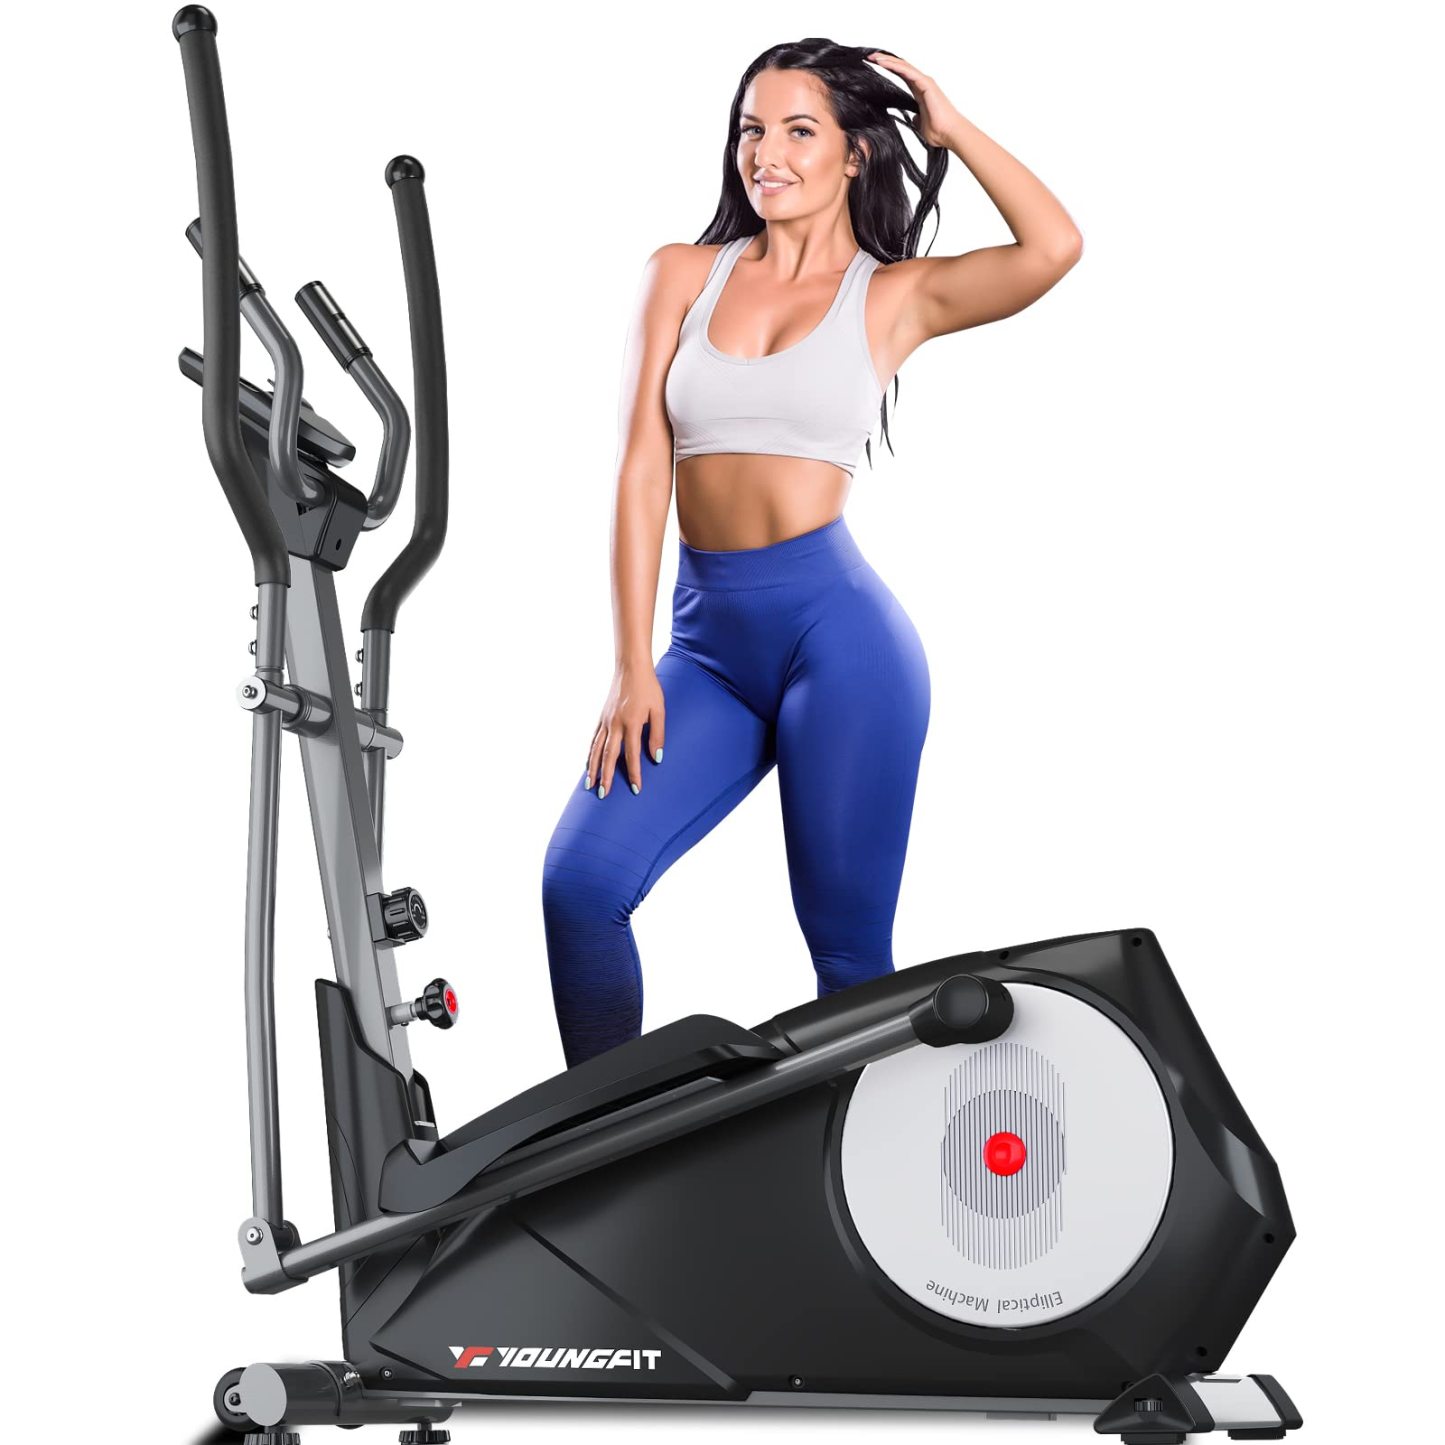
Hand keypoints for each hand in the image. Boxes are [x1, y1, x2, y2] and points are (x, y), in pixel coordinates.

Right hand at [586, 661, 664, 798]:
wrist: (631, 667)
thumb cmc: (649, 688)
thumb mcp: (659, 710)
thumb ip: (657, 734)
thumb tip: (657, 758)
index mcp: (631, 723)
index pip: (631, 755)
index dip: (634, 773)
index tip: (636, 789)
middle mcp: (615, 724)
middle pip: (608, 756)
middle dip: (605, 777)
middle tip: (604, 795)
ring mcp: (605, 721)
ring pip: (596, 749)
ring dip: (592, 768)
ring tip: (589, 786)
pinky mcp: (602, 717)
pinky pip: (594, 739)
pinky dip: (590, 753)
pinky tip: (588, 764)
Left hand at [865, 51, 964, 148]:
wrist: (948, 133)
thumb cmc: (938, 131)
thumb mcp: (921, 124)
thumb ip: (916, 118)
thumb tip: (913, 119)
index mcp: (920, 91)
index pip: (901, 75)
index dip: (889, 68)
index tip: (874, 66)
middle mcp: (922, 82)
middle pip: (901, 67)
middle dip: (885, 61)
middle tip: (870, 57)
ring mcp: (925, 81)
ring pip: (903, 66)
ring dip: (887, 60)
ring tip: (873, 57)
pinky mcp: (926, 83)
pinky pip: (907, 71)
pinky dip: (894, 66)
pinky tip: (883, 63)